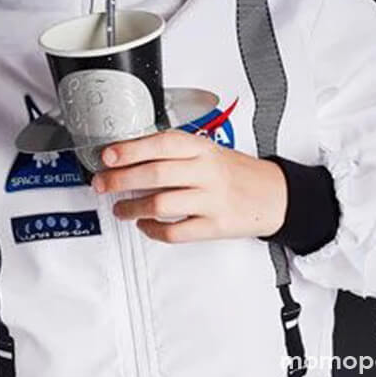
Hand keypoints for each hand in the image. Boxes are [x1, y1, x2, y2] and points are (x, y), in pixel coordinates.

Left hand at [90, 128, 286, 243]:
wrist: (273, 194)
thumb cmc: (233, 171)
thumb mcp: (207, 150)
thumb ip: (175, 151)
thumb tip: (129, 154)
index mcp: (201, 148)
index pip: (161, 144)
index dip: (131, 150)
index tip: (108, 155)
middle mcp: (206, 171)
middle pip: (156, 174)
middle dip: (121, 179)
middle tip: (102, 183)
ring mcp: (211, 200)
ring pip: (162, 204)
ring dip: (132, 208)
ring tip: (119, 208)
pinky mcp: (214, 226)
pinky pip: (176, 232)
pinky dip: (154, 230)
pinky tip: (145, 225)